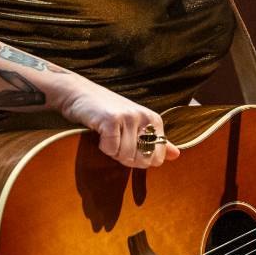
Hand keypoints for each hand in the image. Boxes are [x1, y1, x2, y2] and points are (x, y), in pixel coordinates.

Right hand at [55, 77, 181, 168]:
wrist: (79, 94)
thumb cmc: (107, 113)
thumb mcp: (135, 125)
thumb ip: (156, 141)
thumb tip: (177, 155)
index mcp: (155, 121)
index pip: (158, 159)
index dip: (140, 160)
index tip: (128, 146)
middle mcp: (145, 117)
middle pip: (142, 160)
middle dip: (126, 158)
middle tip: (116, 142)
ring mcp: (129, 117)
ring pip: (126, 157)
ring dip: (112, 152)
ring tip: (107, 135)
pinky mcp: (112, 119)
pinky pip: (111, 150)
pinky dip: (102, 147)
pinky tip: (100, 133)